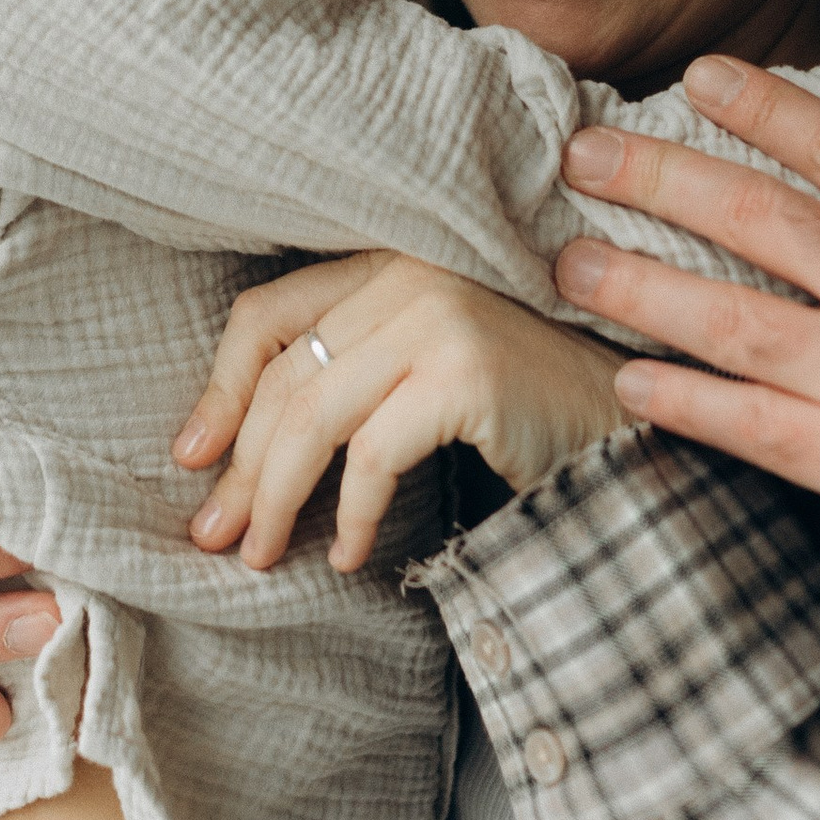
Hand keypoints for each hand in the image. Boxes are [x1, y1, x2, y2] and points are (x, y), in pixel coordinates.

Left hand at [176, 255, 625, 570]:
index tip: (191, 458)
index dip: (218, 390)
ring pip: (315, 417)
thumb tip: (222, 458)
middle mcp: (409, 274)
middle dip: (240, 467)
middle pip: (285, 377)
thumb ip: (346, 380)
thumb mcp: (417, 376)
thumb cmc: (518, 408)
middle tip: (216, 536)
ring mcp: (440, 317)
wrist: (627, 424)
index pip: (266, 314)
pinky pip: (374, 455)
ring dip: (277, 498)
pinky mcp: (467, 371)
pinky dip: (351, 515)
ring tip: (262, 555)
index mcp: (386, 263)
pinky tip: (347, 556)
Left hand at [553, 59, 819, 622]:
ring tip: (568, 258)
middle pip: (747, 213)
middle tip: (581, 153)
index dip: (755, 104)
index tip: (696, 79)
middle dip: (652, 175)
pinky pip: (744, 427)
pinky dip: (676, 400)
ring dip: (632, 281)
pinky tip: (628, 382)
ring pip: (720, 314)